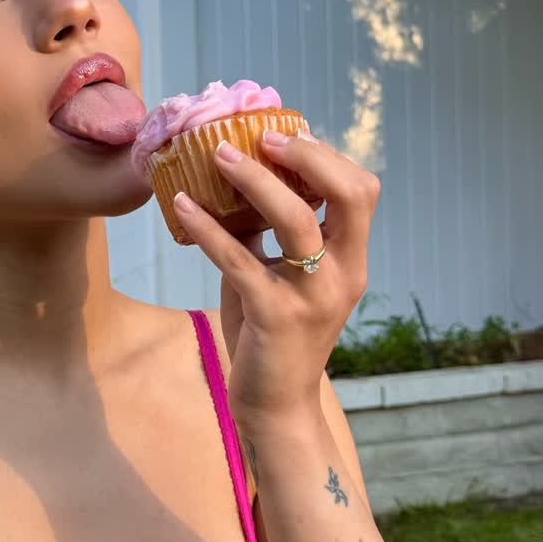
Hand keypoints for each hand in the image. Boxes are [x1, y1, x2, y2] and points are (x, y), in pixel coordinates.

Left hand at [171, 126, 379, 426]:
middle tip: (264, 138)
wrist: (276, 406)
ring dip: (256, 181)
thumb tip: (233, 180)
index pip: (361, 191)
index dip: (327, 156)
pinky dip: (207, 227)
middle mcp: (342, 275)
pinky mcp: (274, 316)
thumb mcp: (278, 277)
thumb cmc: (273, 336)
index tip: (287, 136)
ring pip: (296, 220)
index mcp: (351, 261)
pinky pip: (239, 260)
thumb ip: (266, 233)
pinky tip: (181, 205)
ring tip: (219, 156)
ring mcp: (312, 296)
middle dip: (309, 157)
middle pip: (350, 195)